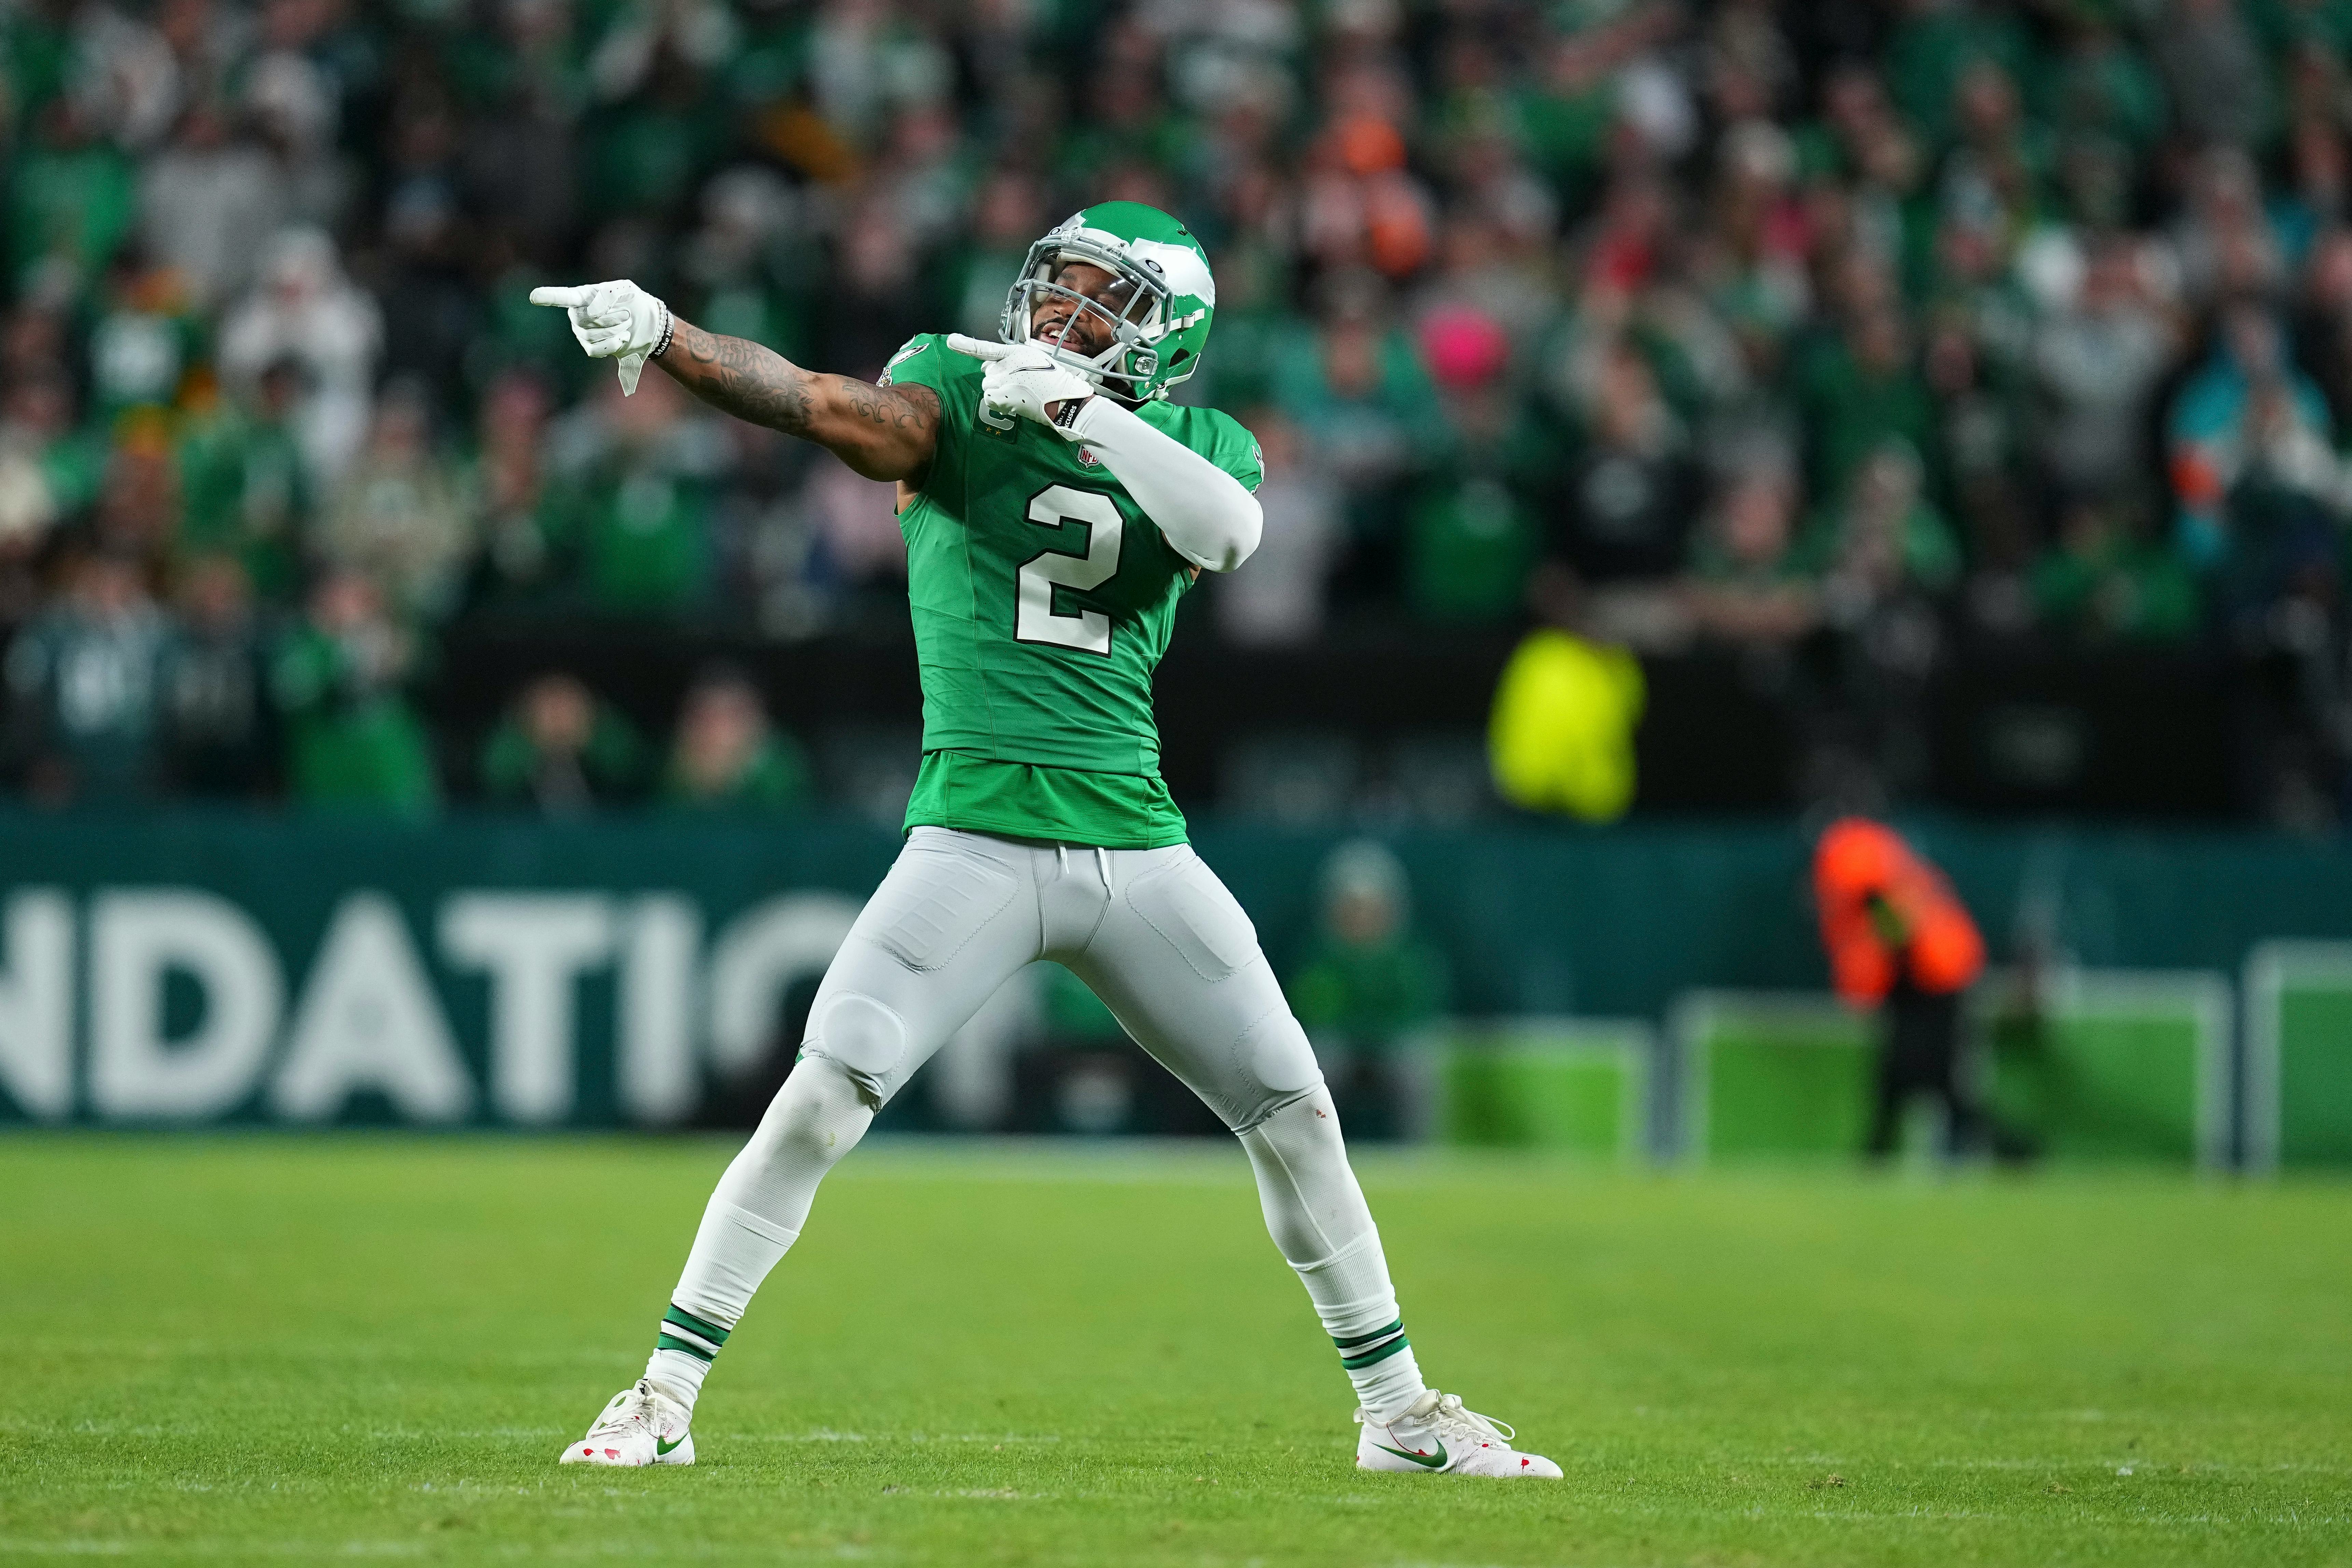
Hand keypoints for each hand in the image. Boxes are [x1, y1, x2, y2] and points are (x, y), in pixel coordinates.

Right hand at [530, 280, 669, 394]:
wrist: (647, 324)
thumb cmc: (633, 302)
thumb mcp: (625, 290)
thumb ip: (607, 294)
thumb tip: (591, 311)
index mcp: (582, 296)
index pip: (563, 297)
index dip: (549, 297)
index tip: (534, 297)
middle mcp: (577, 314)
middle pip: (583, 320)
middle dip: (609, 318)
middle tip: (626, 315)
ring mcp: (582, 332)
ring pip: (590, 335)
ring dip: (614, 330)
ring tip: (626, 324)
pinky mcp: (591, 347)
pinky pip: (594, 350)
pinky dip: (611, 345)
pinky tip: (622, 339)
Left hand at [946, 333, 1095, 431]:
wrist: (1062, 398)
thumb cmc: (1052, 378)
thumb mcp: (1034, 358)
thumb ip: (1009, 360)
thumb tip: (987, 368)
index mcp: (1013, 353)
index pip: (984, 348)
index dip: (965, 345)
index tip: (950, 341)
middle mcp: (1003, 367)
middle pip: (988, 373)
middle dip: (998, 377)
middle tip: (1020, 382)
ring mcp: (1001, 383)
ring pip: (988, 386)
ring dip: (999, 389)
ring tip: (1020, 392)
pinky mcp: (1002, 398)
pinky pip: (990, 399)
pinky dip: (998, 401)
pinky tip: (1014, 401)